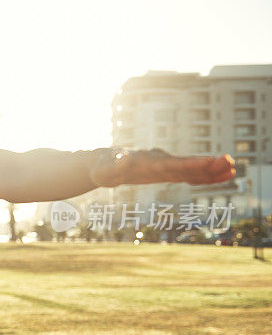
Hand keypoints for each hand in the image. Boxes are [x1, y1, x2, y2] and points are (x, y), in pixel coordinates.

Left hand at [89, 147, 235, 187]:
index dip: (191, 163)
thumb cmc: (103, 168)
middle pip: (186, 164)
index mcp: (149, 162)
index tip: (209, 161)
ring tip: (232, 170)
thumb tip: (121, 156)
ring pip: (190, 169)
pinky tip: (216, 178)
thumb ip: (114, 164)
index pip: (173, 163)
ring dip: (209, 170)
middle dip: (207, 164)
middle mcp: (160, 161)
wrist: (102, 164)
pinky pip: (185, 174)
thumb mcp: (105, 169)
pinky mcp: (163, 172)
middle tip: (230, 162)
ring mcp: (163, 166)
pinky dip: (200, 176)